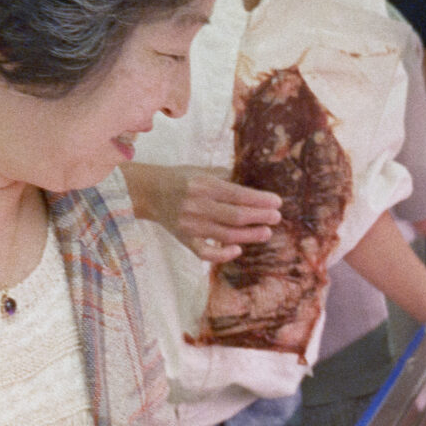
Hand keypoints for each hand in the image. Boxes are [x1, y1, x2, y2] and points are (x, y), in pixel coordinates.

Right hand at [132, 165, 280, 263]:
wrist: (148, 192)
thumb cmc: (180, 179)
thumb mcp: (201, 171)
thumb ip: (225, 177)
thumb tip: (253, 187)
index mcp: (203, 185)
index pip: (237, 194)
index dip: (260, 200)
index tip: (277, 202)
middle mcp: (196, 205)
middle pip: (234, 216)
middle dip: (259, 217)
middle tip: (276, 217)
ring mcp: (190, 225)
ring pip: (224, 235)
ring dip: (249, 236)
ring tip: (266, 233)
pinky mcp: (184, 239)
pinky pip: (204, 253)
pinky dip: (222, 254)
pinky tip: (237, 250)